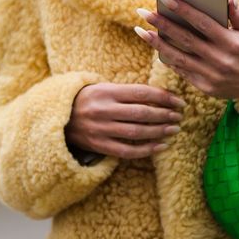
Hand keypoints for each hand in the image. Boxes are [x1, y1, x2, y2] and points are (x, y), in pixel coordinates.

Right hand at [66, 82, 183, 159]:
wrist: (59, 117)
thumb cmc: (88, 100)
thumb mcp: (103, 88)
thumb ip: (127, 92)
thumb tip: (161, 96)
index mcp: (106, 91)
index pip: (142, 93)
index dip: (163, 97)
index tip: (179, 102)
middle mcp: (103, 110)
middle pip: (142, 113)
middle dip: (164, 115)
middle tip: (179, 116)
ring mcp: (101, 129)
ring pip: (136, 132)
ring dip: (159, 131)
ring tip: (174, 129)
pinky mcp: (99, 145)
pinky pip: (127, 150)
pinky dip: (146, 149)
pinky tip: (161, 146)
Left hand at [134, 0, 238, 109]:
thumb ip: (236, 13)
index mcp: (231, 42)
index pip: (203, 23)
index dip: (183, 10)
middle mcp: (220, 60)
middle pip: (185, 39)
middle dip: (162, 24)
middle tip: (143, 12)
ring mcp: (211, 75)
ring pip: (178, 57)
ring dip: (157, 44)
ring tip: (141, 31)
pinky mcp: (205, 87)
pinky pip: (182, 70)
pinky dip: (168, 58)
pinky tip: (156, 47)